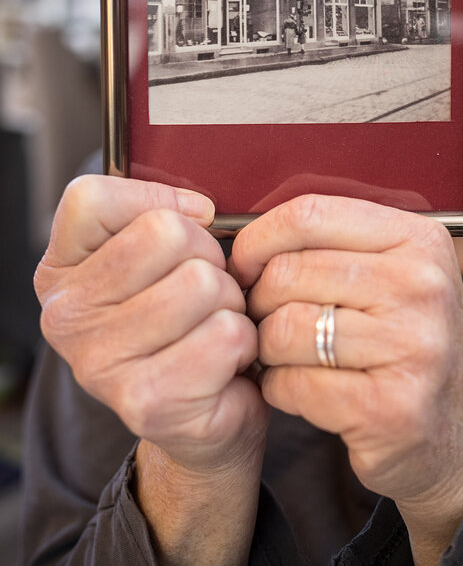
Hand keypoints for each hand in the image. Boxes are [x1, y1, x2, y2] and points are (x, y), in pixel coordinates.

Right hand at [35, 175, 268, 474]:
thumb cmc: (185, 323)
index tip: (179, 234)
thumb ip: (165, 215)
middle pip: (166, 233)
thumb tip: (199, 209)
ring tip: (214, 327)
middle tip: (206, 295)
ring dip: (230, 303)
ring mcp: (99, 363)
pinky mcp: (146, 403)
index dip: (154, 202)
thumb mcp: (161, 257)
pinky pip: (226, 334)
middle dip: (208, 258)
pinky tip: (225, 362)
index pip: (91, 199)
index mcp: (61, 272)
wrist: (198, 420)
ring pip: (202, 282)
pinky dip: (243, 343)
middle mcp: (65, 317)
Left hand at [231, 194, 462, 559]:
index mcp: (419, 239)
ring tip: (284, 358)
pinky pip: (293, 383)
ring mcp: (413, 346)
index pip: (310, 214)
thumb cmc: (405, 344)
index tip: (243, 265)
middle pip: (288, 272)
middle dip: (258, 302)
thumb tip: (242, 236)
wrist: (456, 437)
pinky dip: (279, 389)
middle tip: (264, 322)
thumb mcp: (391, 276)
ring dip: (267, 350)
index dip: (258, 239)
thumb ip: (333, 245)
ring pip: (284, 328)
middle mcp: (423, 285)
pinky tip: (299, 391)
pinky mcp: (392, 408)